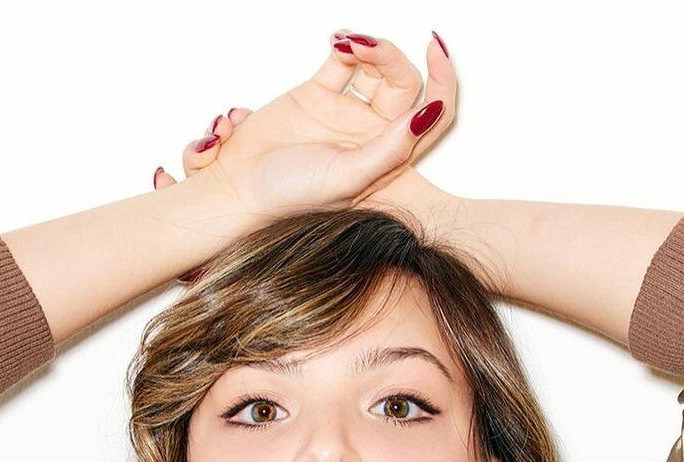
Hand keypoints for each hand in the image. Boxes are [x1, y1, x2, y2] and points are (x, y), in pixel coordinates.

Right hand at [152, 29, 455, 244]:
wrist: (239, 191)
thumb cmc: (292, 198)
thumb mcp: (349, 179)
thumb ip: (390, 150)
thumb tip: (428, 113)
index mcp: (389, 160)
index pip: (433, 116)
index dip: (443, 82)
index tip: (435, 51)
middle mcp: (372, 136)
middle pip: (404, 84)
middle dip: (391, 58)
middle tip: (366, 49)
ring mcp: (346, 114)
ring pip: (375, 68)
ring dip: (369, 48)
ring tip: (347, 45)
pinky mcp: (319, 96)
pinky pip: (343, 61)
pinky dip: (345, 44)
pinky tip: (337, 41)